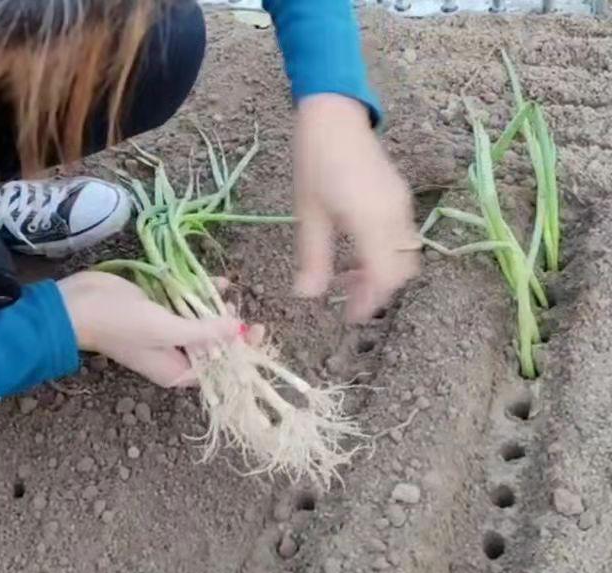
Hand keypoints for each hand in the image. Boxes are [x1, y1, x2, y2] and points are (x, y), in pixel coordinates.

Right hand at [57, 271, 239, 387]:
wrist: (78, 304)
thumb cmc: (120, 325)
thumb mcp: (166, 330)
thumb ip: (204, 332)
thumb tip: (239, 331)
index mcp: (176, 371)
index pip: (219, 368)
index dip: (241, 352)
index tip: (258, 330)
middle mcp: (174, 355)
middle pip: (213, 345)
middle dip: (230, 328)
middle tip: (241, 309)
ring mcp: (167, 331)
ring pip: (202, 322)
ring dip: (216, 308)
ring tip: (228, 295)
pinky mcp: (160, 309)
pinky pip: (188, 304)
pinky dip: (202, 294)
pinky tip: (218, 282)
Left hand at [294, 94, 420, 322]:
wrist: (335, 114)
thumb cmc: (315, 161)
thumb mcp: (308, 214)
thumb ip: (312, 258)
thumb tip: (308, 296)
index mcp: (371, 219)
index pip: (384, 275)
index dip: (370, 302)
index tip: (350, 317)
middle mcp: (394, 214)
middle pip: (401, 270)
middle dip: (378, 291)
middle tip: (348, 301)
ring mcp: (401, 205)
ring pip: (405, 255)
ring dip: (382, 274)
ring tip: (348, 279)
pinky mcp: (400, 198)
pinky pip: (402, 238)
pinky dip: (385, 256)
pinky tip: (357, 255)